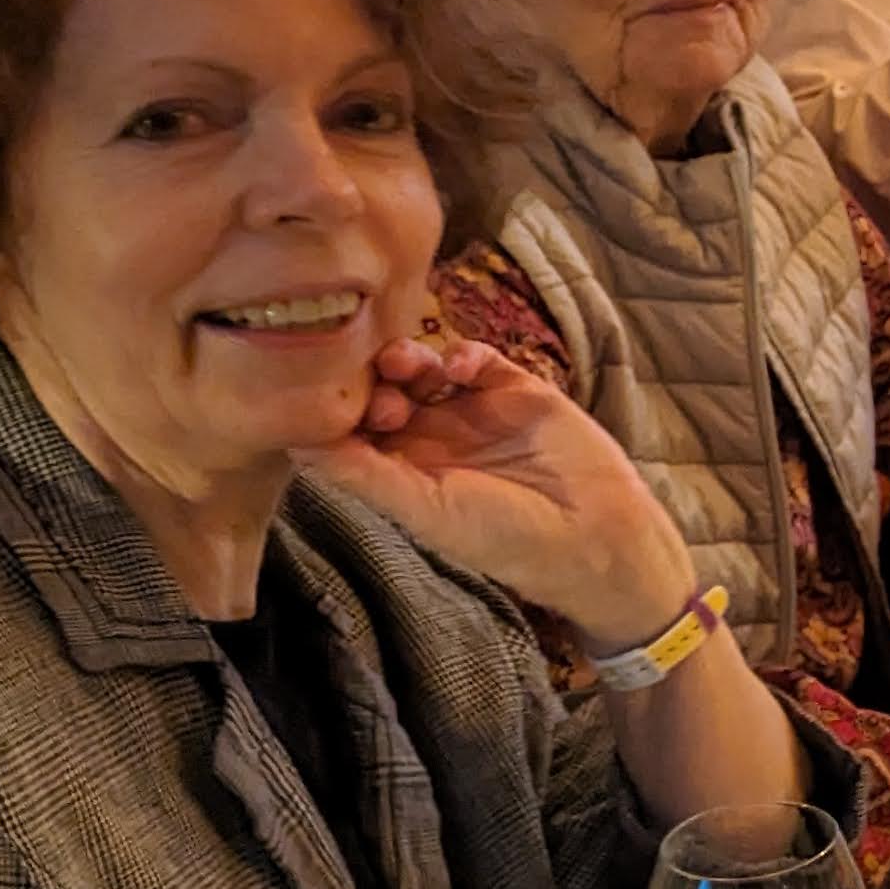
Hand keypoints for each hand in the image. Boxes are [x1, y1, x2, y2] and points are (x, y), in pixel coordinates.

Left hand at [319, 339, 692, 645]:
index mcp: (402, 471)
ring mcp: (472, 409)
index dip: (337, 408)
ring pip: (424, 366)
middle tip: (384, 391)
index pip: (351, 428)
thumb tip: (296, 442)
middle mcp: (431, 437)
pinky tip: (464, 365)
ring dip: (410, 358)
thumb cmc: (503, 535)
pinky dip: (465, 352)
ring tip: (412, 364)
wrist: (593, 530)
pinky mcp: (515, 387)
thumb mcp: (423, 510)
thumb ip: (362, 475)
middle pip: (382, 389)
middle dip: (372, 379)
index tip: (335, 403)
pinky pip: (478, 356)